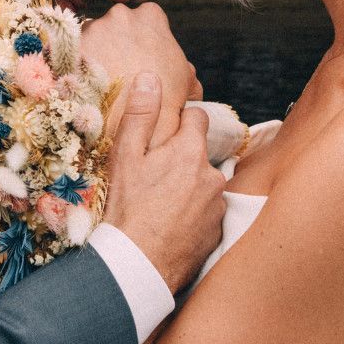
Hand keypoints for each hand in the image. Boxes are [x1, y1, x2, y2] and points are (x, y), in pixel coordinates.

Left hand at [81, 3, 199, 145]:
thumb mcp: (187, 84)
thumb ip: (186, 72)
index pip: (147, 19)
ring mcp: (91, 28)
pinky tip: (84, 88)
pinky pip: (70, 54)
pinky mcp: (68, 47)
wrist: (129, 128)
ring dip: (96, 55)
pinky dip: (76, 68)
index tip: (142, 59)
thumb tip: (187, 81)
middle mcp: (119, 15)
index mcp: (150, 16)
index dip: (145, 41)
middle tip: (121, 73)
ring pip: (93, 38)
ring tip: (100, 86)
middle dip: (118, 44)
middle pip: (117, 26)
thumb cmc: (163, 105)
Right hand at [101, 74, 225, 293]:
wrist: (138, 266)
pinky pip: (208, 213)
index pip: (197, 117)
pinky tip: (171, 225)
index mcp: (191, 151)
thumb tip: (150, 77)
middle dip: (182, 159)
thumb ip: (141, 114)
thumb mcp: (126, 156)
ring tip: (161, 205)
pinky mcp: (218, 231)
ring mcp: (218, 205)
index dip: (180, 122)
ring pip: (205, 185)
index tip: (163, 135)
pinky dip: (194, 215)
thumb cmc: (128, 209)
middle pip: (200, 154)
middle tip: (155, 176)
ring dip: (189, 188)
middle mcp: (213, 175)